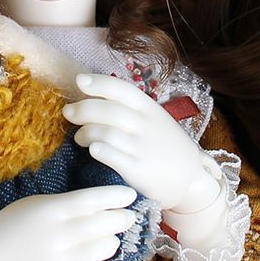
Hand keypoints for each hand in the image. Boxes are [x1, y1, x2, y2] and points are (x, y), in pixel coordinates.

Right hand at [0, 186, 135, 260]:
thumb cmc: (14, 224)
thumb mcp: (37, 204)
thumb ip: (66, 203)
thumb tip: (99, 204)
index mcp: (52, 210)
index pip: (92, 200)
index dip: (115, 196)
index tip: (130, 194)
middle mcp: (58, 234)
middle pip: (101, 224)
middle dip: (120, 219)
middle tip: (128, 217)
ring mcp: (58, 259)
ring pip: (100, 250)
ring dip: (112, 242)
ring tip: (114, 239)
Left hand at [63, 73, 205, 209]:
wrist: (191, 180)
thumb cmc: (166, 146)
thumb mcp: (155, 120)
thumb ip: (130, 108)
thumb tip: (94, 94)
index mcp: (150, 109)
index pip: (121, 89)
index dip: (98, 83)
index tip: (79, 81)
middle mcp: (146, 126)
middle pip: (108, 110)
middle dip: (82, 109)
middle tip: (68, 113)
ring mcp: (143, 148)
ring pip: (106, 132)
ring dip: (85, 132)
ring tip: (79, 137)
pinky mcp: (139, 171)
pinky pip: (113, 157)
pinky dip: (98, 150)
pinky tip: (92, 149)